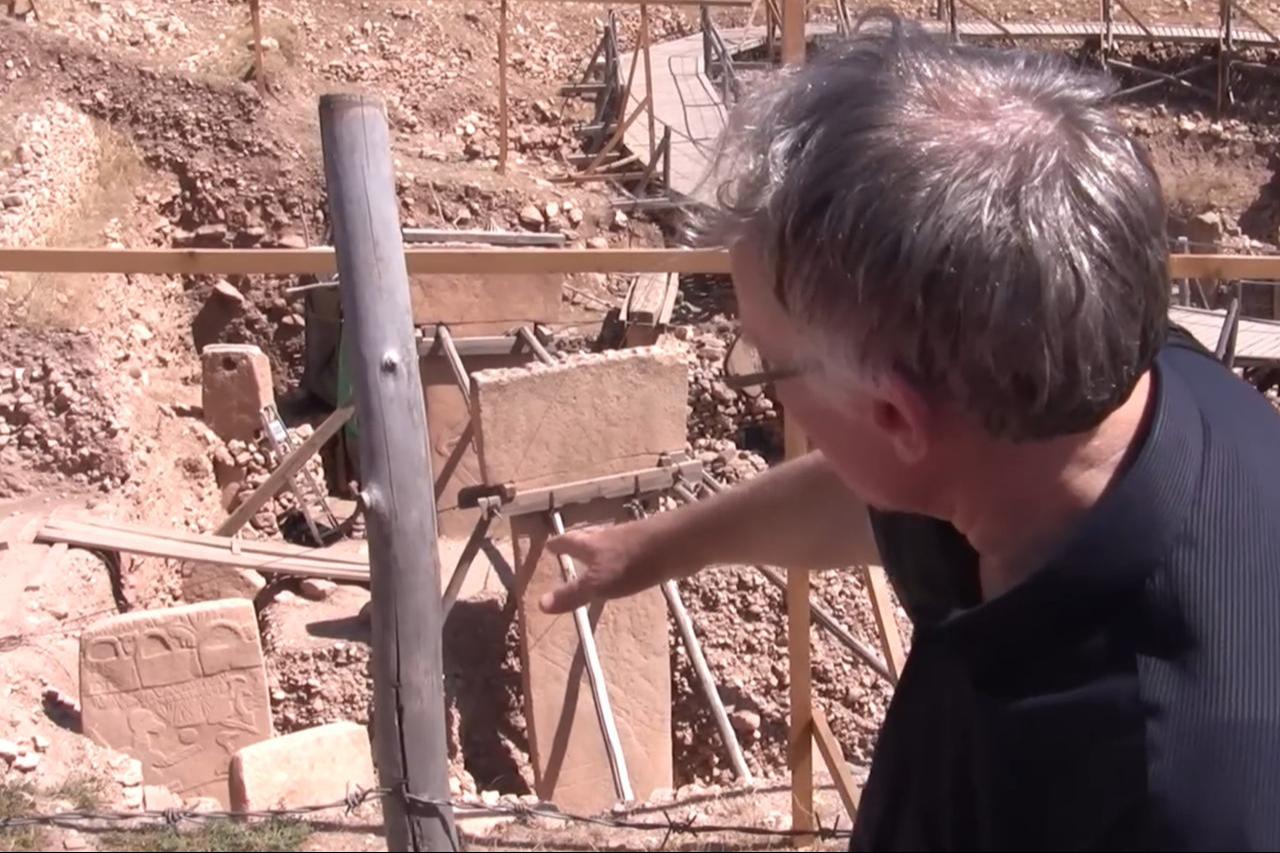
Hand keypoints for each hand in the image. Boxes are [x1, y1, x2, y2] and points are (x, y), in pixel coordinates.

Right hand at [538, 518, 676, 613]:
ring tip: (598, 556)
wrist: (677, 544)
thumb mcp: (599, 583)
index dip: (558, 545)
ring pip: (610, 542)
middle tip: (570, 546)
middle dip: (579, 542)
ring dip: (602, 548)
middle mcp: (610, 537)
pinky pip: (631, 550)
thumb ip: (573, 594)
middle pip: (589, 537)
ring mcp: (632, 539)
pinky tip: (629, 564)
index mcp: (593, 544)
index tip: (549, 545)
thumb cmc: (634, 562)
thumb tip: (540, 604)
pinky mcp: (652, 546)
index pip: (569, 542)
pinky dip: (623, 556)